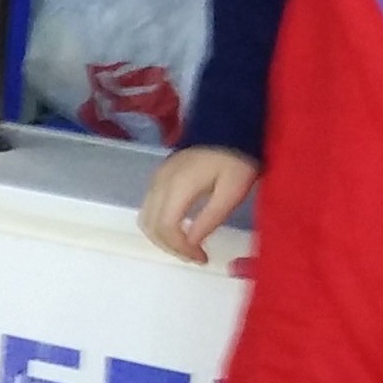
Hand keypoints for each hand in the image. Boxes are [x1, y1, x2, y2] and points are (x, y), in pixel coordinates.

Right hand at [138, 146, 261, 265]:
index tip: (202, 258)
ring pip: (146, 218)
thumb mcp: (232, 190)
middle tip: (195, 256)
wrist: (228, 125)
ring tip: (187, 246)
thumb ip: (210, 218)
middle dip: (171, 247)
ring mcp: (157, 178)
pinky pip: (150, 207)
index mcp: (178, 186)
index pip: (166, 228)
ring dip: (163, 238)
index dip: (181, 249)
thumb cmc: (236, 158)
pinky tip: (181, 228)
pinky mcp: (159, 176)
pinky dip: (160, 225)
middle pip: (151, 226)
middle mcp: (160, 183)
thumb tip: (193, 243)